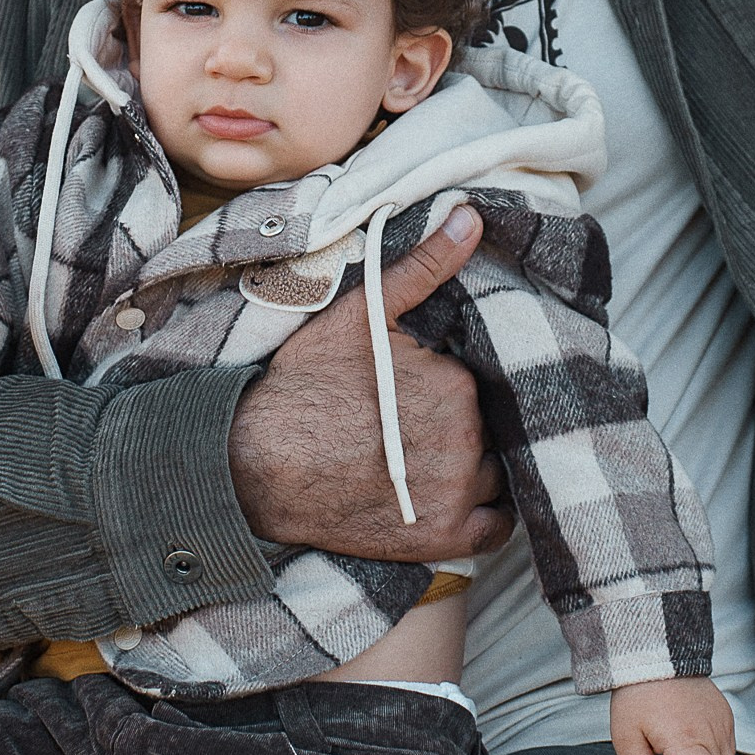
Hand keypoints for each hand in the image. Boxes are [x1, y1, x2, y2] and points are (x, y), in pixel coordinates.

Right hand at [228, 204, 510, 560]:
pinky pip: (497, 528)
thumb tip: (471, 215)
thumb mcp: (362, 315)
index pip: (480, 378)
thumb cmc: (304, 385)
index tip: (421, 384)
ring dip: (480, 464)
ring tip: (435, 457)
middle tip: (419, 421)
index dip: (453, 379)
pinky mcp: (442, 538)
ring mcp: (456, 494)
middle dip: (466, 420)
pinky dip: (489, 512)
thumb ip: (424, 266)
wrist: (256, 464)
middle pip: (491, 425)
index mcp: (456, 384)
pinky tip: (460, 496)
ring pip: (498, 472)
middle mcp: (467, 440)